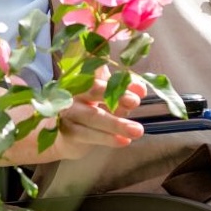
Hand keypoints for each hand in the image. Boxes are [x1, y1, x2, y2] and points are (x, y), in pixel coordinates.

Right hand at [31, 80, 147, 163]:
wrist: (69, 136)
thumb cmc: (94, 109)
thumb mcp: (110, 98)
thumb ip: (124, 92)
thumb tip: (141, 90)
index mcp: (85, 76)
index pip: (99, 68)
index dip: (117, 74)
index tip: (138, 85)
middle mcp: (74, 90)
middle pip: (94, 89)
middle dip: (117, 95)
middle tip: (135, 101)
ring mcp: (69, 111)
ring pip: (93, 116)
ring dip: (116, 123)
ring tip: (137, 130)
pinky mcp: (68, 131)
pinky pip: (89, 134)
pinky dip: (107, 138)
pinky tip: (123, 141)